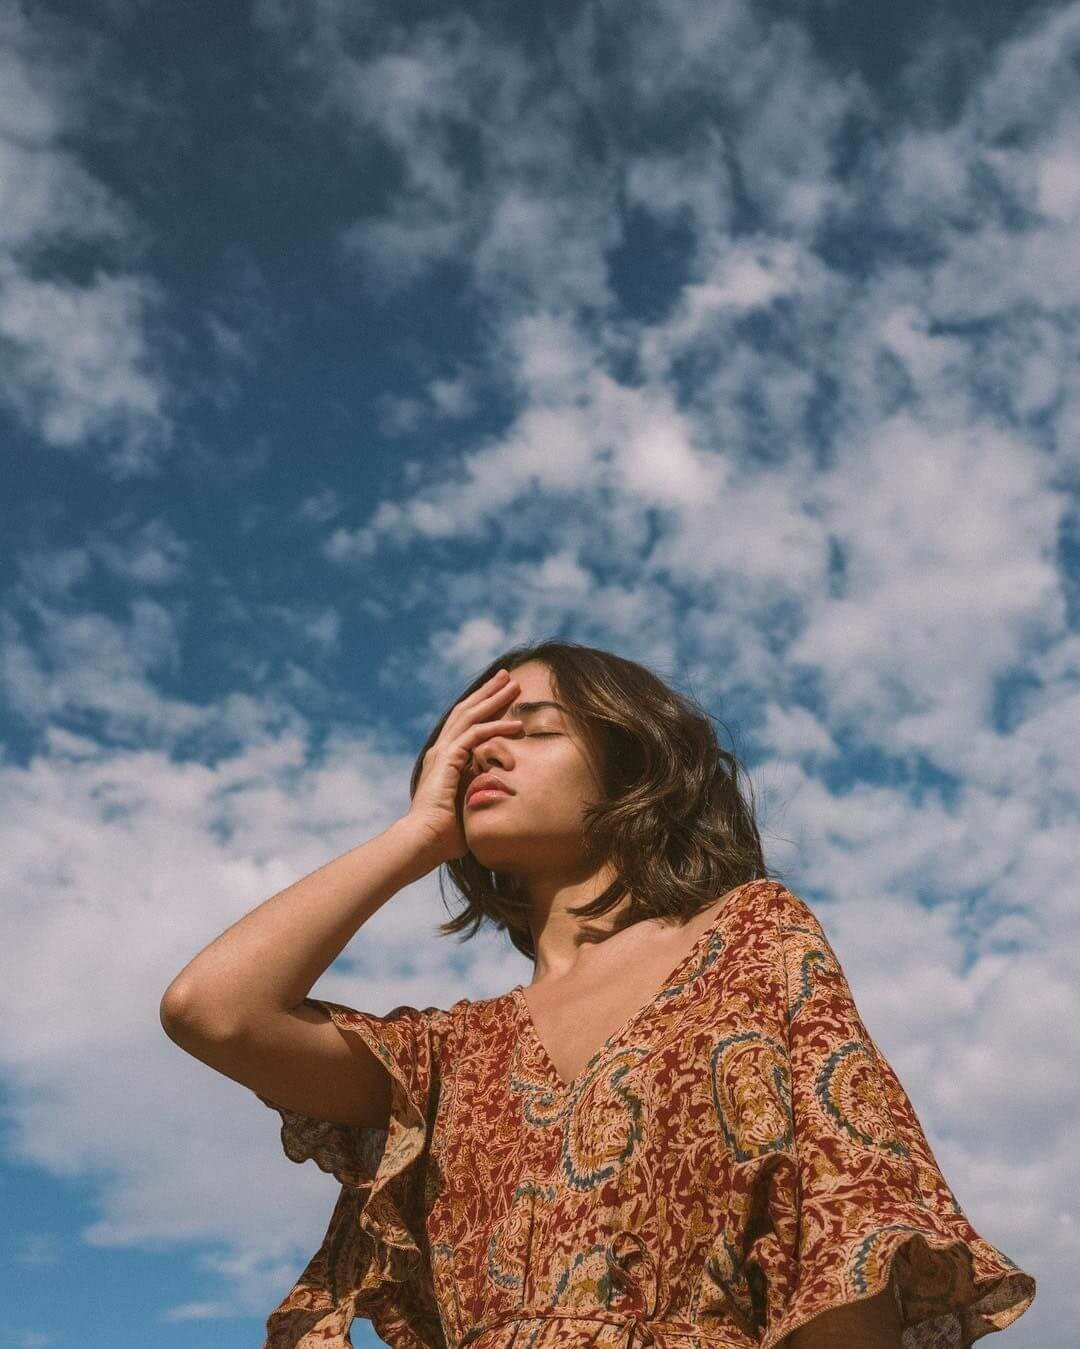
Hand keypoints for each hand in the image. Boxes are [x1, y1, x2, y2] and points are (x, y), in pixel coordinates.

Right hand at [402, 669, 522, 864]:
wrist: (424, 841)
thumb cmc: (447, 833)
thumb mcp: (468, 802)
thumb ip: (480, 790)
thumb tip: (499, 789)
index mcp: (445, 758)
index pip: (466, 723)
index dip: (484, 706)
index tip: (502, 694)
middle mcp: (442, 750)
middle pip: (467, 710)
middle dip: (489, 692)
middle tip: (508, 677)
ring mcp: (442, 753)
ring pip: (471, 715)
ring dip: (494, 699)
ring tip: (515, 686)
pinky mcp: (447, 760)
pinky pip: (475, 735)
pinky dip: (496, 728)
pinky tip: (515, 725)